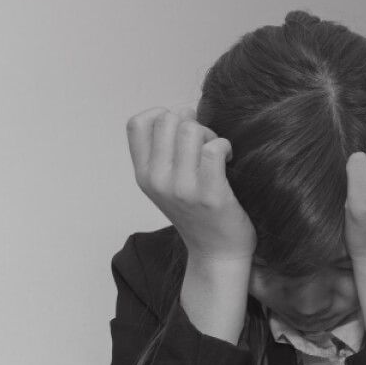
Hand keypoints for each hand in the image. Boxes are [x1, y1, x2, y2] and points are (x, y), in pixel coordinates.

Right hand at [126, 106, 255, 262]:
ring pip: (191, 129)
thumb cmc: (198, 213)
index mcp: (144, 174)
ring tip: (217, 153)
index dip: (163, 115)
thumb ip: (163, 152)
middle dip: (191, 122)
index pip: (137, 122)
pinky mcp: (210, 195)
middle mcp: (157, 180)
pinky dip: (225, 147)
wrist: (217, 253)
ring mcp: (182, 188)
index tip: (181, 131)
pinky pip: (214, 149)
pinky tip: (228, 159)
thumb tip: (182, 111)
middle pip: (168, 119)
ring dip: (210, 134)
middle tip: (204, 143)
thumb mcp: (166, 184)